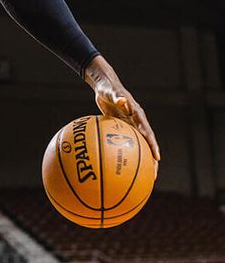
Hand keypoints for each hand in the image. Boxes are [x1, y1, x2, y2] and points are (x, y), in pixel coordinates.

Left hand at [85, 56, 160, 172]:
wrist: (105, 86)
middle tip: (153, 176)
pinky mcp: (123, 127)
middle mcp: (137, 122)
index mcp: (138, 115)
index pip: (148, 133)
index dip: (153, 146)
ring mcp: (131, 125)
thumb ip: (118, 97)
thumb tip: (124, 101)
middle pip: (147, 143)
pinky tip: (119, 165)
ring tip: (142, 177)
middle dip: (152, 160)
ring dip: (142, 160)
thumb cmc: (108, 88)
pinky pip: (127, 142)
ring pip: (139, 146)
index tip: (157, 158)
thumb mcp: (112, 92)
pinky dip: (126, 152)